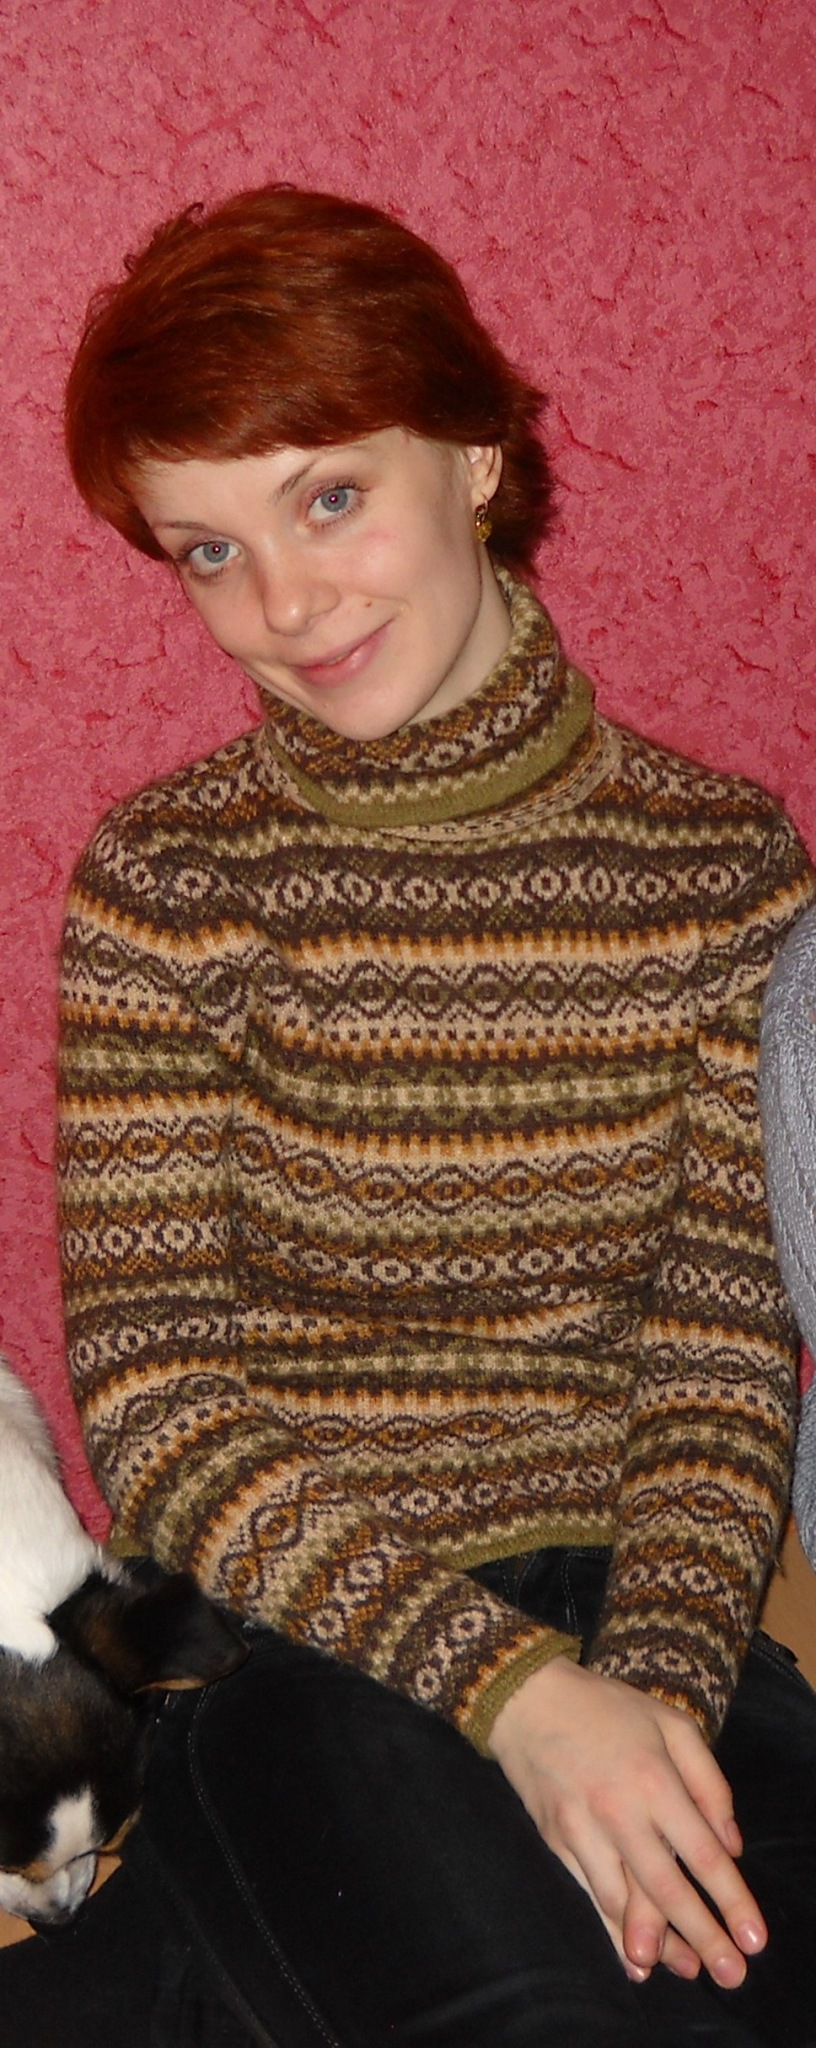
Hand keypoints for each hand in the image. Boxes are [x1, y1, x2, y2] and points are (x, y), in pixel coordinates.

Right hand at [488, 1656, 766, 1986]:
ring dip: (660, 1945)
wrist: (527, 1700)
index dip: (731, 1899)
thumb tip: (732, 1845)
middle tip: (731, 1975)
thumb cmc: (607, 1709)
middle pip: (666, 1888)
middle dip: (703, 1937)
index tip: (754, 1938)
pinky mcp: (557, 1843)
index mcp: (654, 1779)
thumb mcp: (671, 1725)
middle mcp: (619, 1811)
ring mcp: (583, 1831)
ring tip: (691, 1971)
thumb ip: (709, 1783)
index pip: (702, 1852)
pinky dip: (613, 1932)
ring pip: (625, 1902)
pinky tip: (636, 1960)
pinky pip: (591, 1896)